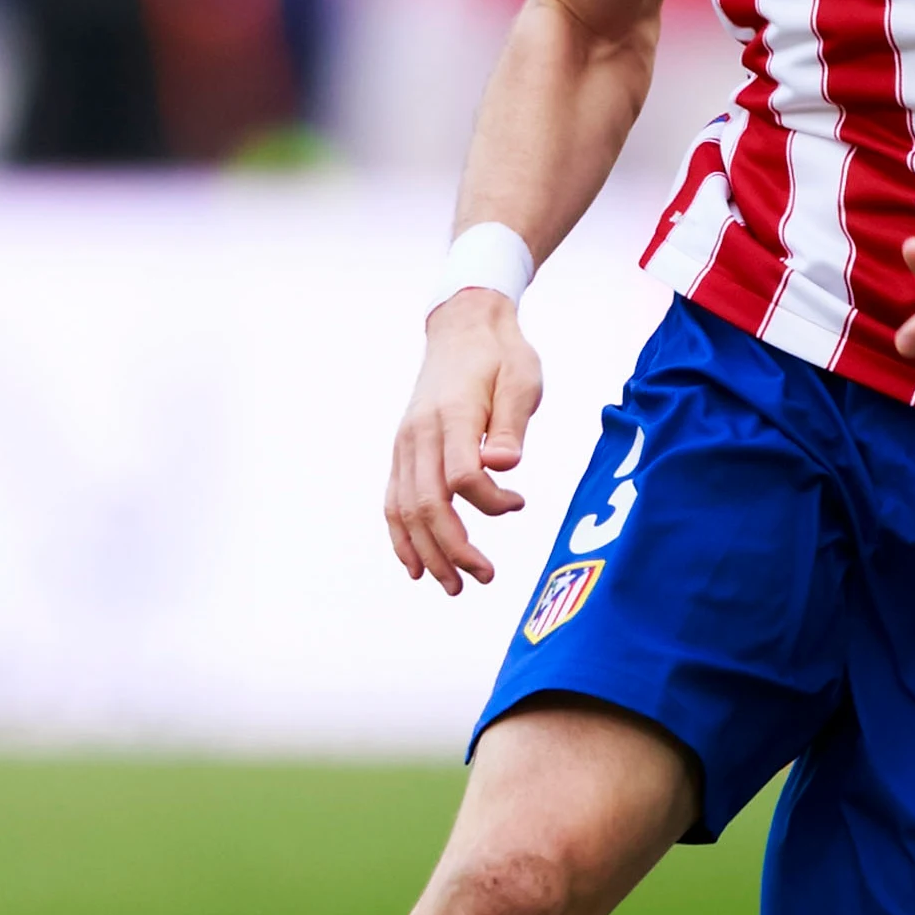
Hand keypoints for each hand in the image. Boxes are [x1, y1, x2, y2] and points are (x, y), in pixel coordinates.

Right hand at [386, 289, 543, 594]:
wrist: (463, 328)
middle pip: (428, 504)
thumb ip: (512, 425)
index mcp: (452, 415)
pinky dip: (401, 536)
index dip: (490, 504)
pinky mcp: (402, 450)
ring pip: (405, 509)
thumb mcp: (522, 381)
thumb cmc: (501, 357)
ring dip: (428, 553)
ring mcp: (405, 444)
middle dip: (454, 549)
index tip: (519, 503)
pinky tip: (416, 565)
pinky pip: (393, 499)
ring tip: (453, 586)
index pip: (462, 478)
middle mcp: (420, 433)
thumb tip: (503, 467)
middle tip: (485, 577)